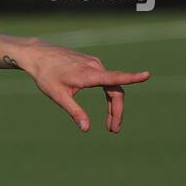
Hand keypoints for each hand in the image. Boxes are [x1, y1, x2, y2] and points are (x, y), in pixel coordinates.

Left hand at [16, 40, 149, 132]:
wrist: (38, 55)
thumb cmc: (46, 75)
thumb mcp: (58, 96)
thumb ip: (74, 112)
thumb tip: (86, 129)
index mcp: (88, 74)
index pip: (114, 78)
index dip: (132, 78)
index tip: (146, 75)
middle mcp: (95, 67)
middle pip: (115, 90)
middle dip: (116, 111)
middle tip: (114, 130)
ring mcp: (94, 64)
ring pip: (111, 86)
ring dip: (113, 105)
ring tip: (110, 125)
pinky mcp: (92, 64)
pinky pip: (106, 80)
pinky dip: (109, 95)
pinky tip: (107, 106)